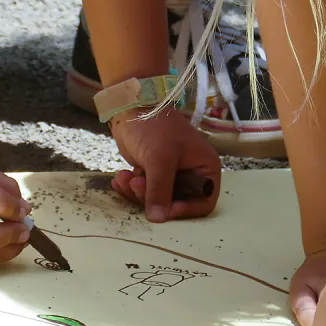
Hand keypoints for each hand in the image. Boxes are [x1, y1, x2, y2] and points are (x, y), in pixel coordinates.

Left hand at [110, 108, 221, 222]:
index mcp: (205, 167)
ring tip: (126, 179)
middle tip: (136, 185)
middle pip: (177, 203)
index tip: (165, 211)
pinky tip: (121, 177)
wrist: (130, 106)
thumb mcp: (160, 158)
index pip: (204, 201)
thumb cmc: (155, 126)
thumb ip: (160, 190)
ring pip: (158, 200)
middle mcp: (191, 173)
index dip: (186, 210)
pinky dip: (131, 188)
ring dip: (138, 193)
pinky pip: (144, 192)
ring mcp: (171, 174)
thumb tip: (158, 219)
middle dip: (154, 198)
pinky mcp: (153, 173)